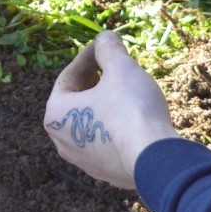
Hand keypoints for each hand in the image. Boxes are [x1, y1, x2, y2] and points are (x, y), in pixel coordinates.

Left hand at [42, 31, 176, 190]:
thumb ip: (109, 49)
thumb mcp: (120, 68)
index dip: (89, 56)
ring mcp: (83, 160)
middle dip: (96, 80)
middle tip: (116, 66)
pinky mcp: (105, 172)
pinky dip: (115, 125)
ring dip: (105, 103)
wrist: (155, 160)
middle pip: (77, 100)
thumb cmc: (131, 109)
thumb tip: (105, 38)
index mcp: (55, 113)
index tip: (105, 45)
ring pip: (91, 122)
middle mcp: (62, 140)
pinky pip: (105, 141)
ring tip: (126, 89)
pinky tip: (134, 117)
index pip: (69, 76)